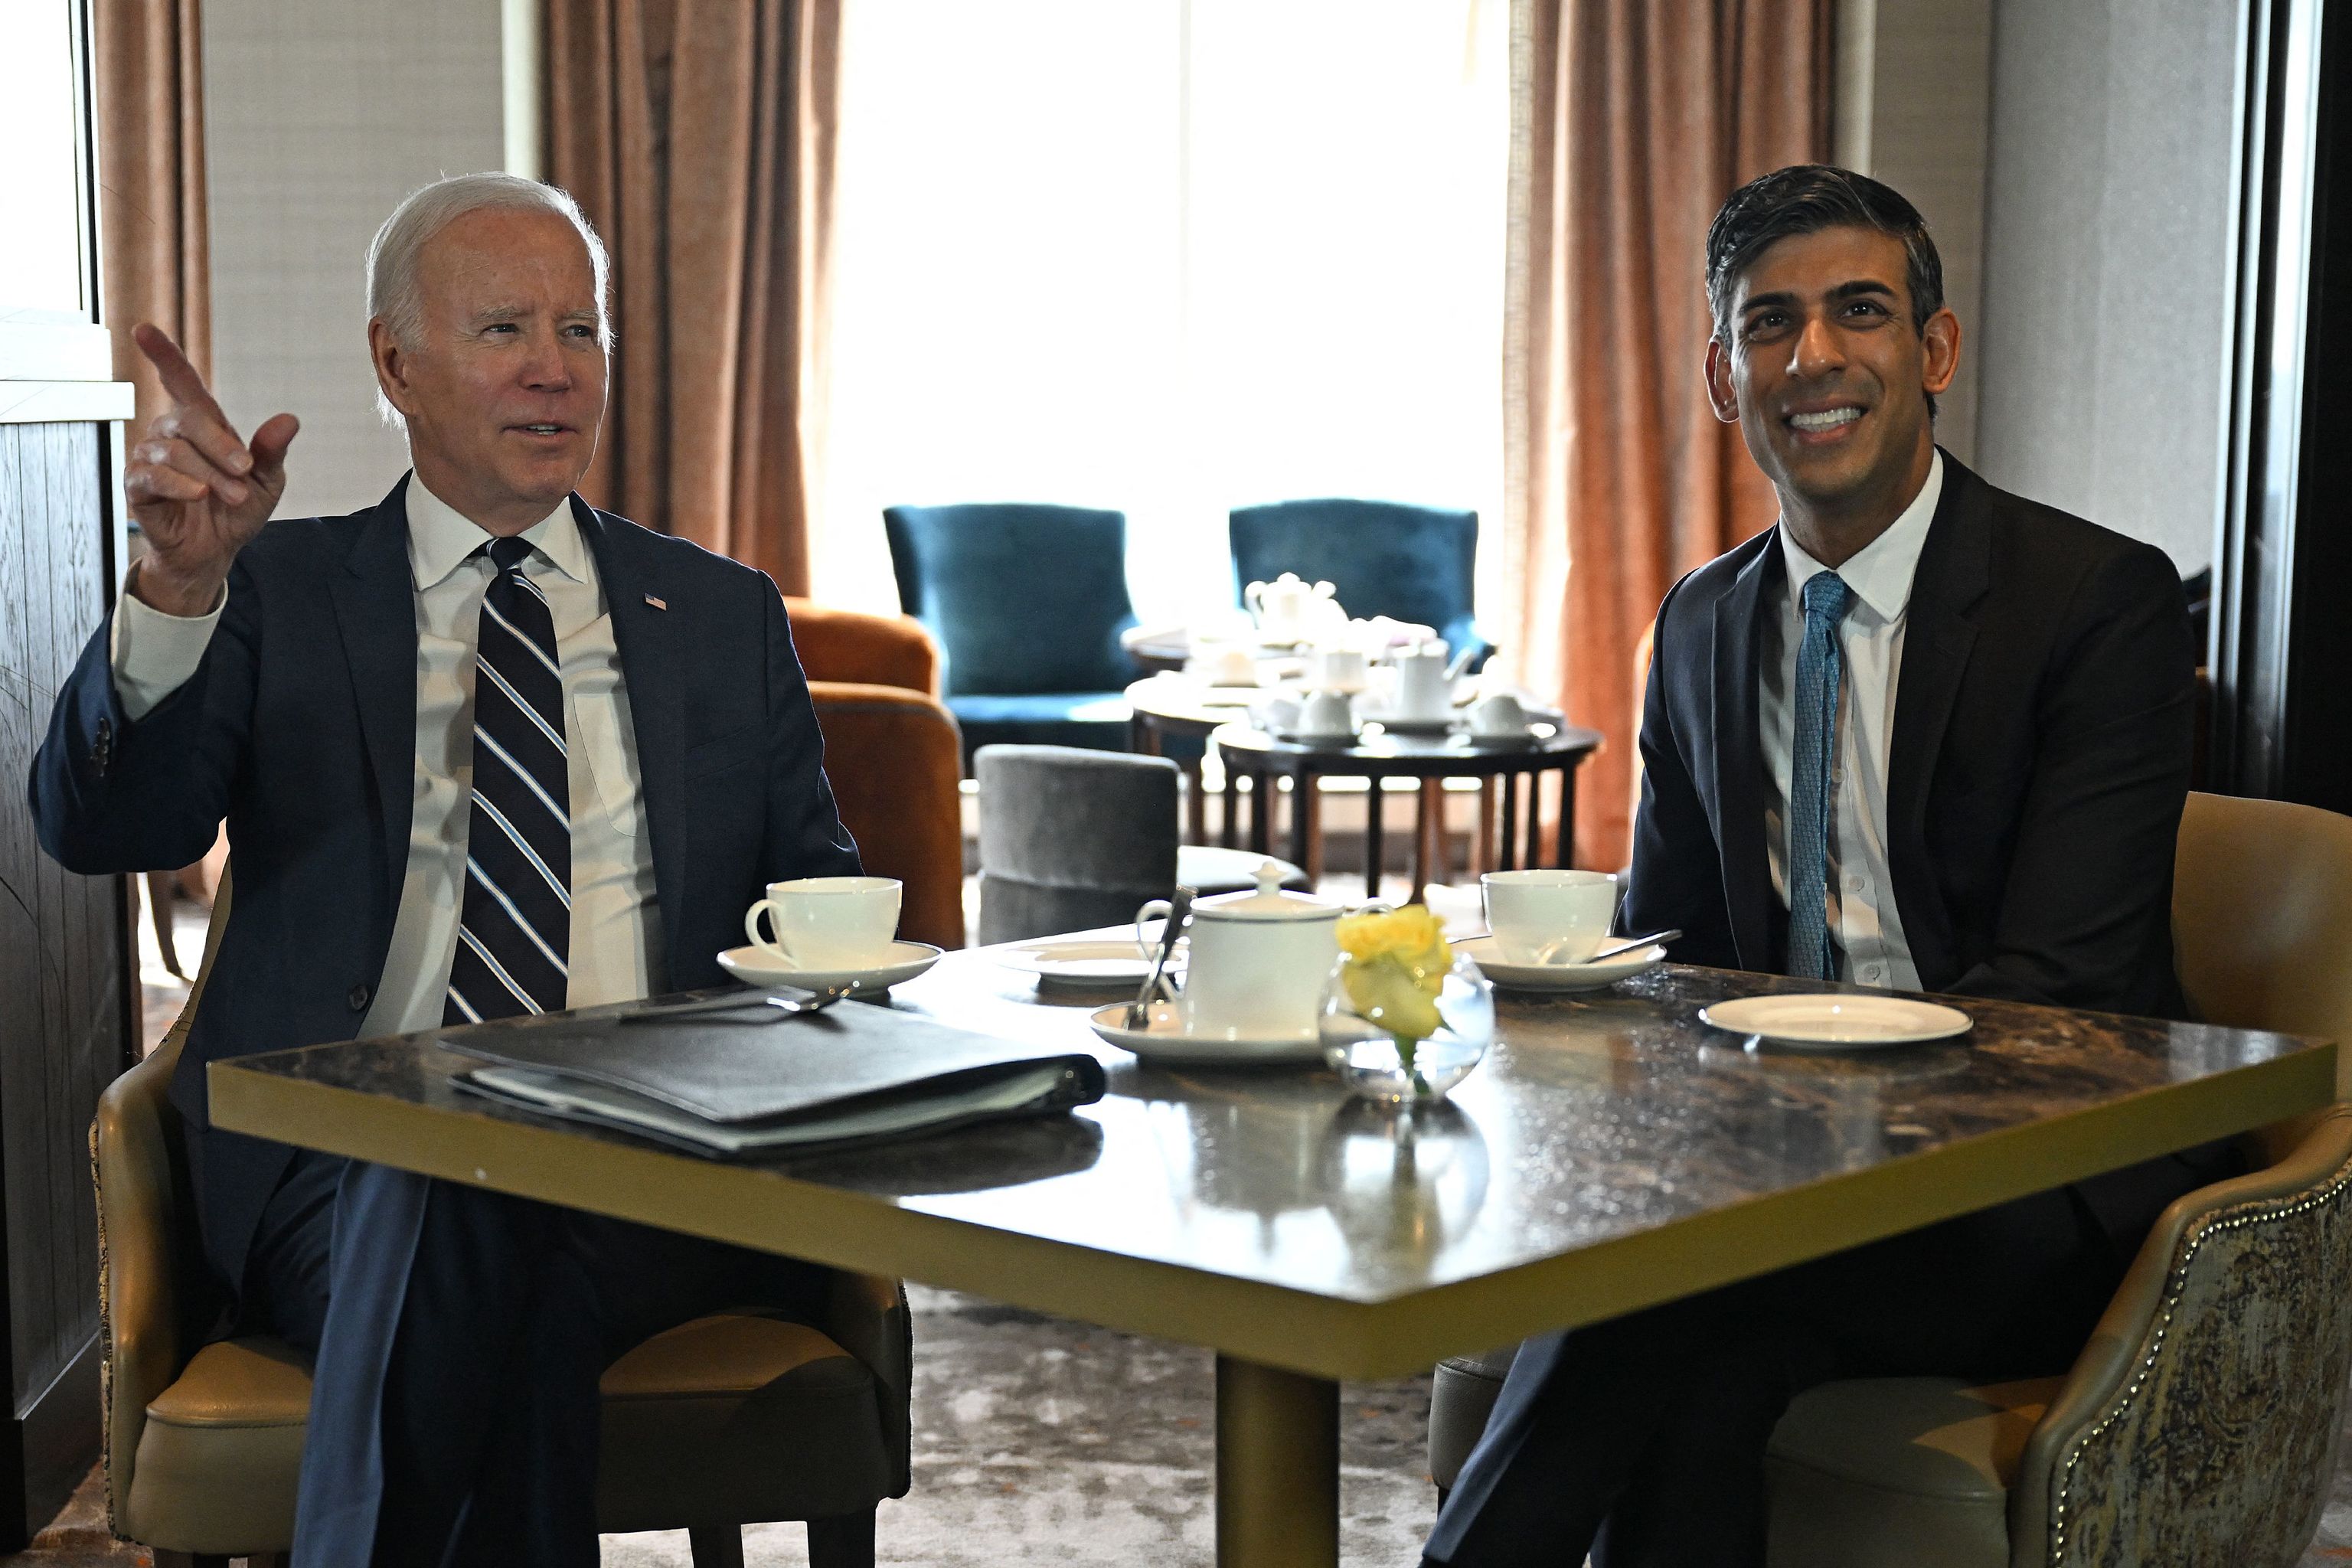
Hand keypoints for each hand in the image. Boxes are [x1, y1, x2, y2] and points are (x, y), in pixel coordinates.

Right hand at [124, 324, 298, 616]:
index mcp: (202, 424)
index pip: (180, 382)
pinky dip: (180, 484)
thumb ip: (272, 450)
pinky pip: (153, 475)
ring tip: (234, 495)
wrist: (217, 550)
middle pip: (189, 419)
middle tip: (246, 472)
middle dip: (222, 445)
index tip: (143, 329)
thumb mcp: (267, 481)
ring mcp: (150, 457)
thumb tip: (290, 420)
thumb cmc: (238, 509)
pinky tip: (199, 494)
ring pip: (175, 450)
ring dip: (210, 472)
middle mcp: (171, 433)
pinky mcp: (137, 485)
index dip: (163, 355)